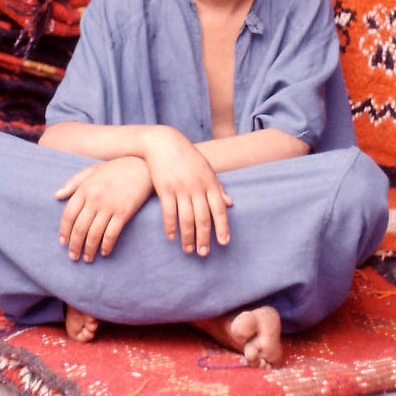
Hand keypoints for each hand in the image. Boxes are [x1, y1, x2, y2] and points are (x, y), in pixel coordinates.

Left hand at [55, 156, 151, 261]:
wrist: (143, 166)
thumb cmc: (117, 168)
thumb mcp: (93, 170)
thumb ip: (74, 182)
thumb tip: (57, 195)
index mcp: (85, 188)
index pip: (69, 215)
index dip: (64, 231)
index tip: (63, 243)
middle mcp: (94, 199)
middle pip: (79, 228)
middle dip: (75, 245)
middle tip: (73, 256)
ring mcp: (109, 206)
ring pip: (94, 234)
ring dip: (89, 249)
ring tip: (87, 259)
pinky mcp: (124, 212)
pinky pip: (111, 234)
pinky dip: (106, 245)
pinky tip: (104, 252)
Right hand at [140, 126, 231, 256]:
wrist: (163, 143)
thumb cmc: (188, 157)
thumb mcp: (207, 169)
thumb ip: (218, 186)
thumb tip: (231, 203)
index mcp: (210, 182)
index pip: (219, 209)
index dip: (223, 227)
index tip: (224, 243)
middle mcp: (197, 187)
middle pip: (203, 218)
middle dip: (204, 238)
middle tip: (203, 253)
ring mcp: (180, 188)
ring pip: (186, 218)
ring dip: (188, 237)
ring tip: (188, 250)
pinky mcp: (165, 189)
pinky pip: (169, 212)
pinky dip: (170, 226)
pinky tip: (171, 237)